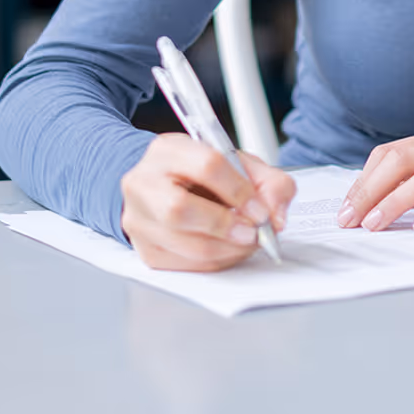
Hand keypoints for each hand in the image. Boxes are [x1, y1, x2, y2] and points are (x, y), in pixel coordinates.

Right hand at [120, 133, 295, 271]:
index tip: (260, 209)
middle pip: (180, 208)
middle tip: (253, 232)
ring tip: (247, 242)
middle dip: (225, 225)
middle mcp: (144, 181)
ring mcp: (138, 217)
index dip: (238, 190)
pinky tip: (228, 250)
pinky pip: (181, 264)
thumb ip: (269, 182)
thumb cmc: (203, 172)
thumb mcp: (240, 163)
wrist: (168, 184)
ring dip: (224, 248)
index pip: (206, 166)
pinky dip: (213, 262)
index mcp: (169, 149)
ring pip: (181, 241)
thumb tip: (275, 217)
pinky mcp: (144, 248)